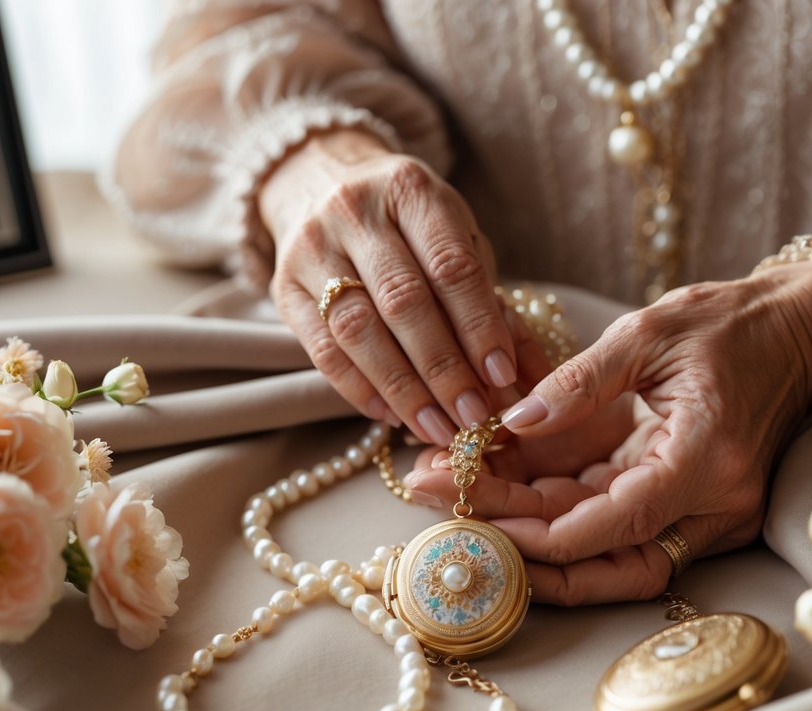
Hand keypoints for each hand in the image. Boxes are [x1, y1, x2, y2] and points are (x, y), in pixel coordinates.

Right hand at [260, 128, 517, 445]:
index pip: (451, 266)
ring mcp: (311, 248)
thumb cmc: (409, 223)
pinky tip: (391, 416)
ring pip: (358, 331)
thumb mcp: (456, 238)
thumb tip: (529, 375)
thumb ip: (489, 299)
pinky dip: (359, 389)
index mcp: (411, 190)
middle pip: (403, 302)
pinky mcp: (283, 286)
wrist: (321, 182)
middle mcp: (355, 211)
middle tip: (474, 417)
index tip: (503, 376)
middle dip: (444, 369)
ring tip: (437, 428)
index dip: (479, 326)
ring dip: (402, 390)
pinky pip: (322, 349)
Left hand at [406, 263, 811, 603]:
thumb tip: (513, 422)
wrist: (802, 331)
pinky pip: (615, 525)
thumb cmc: (735, 323)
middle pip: (606, 556)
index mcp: (704, 460)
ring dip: (534, 534)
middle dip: (523, 543)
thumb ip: (579, 382)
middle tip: (446, 512)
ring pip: (607, 552)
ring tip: (456, 502)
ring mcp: (703, 511)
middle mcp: (711, 503)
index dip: (541, 533)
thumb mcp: (651, 331)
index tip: (474, 515)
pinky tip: (499, 488)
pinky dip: (559, 513)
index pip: (615, 525)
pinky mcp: (687, 503)